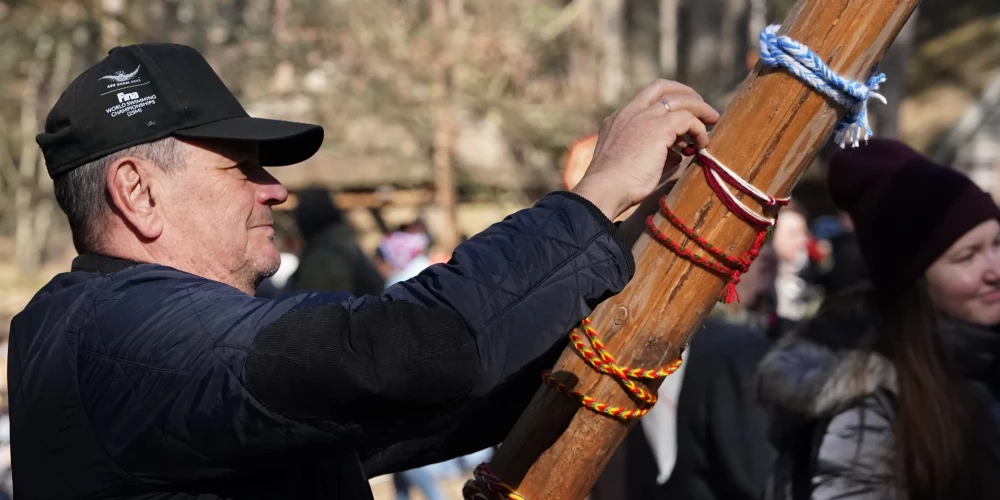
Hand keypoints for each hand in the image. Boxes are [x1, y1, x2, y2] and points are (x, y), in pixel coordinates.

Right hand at [571, 80, 719, 219]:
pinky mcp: (658, 128)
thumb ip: (655, 153)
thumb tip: (679, 153)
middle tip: (702, 108)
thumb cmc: (616, 186)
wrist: (604, 190)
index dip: (667, 102)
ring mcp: (643, 117)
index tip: (681, 115)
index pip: (646, 99)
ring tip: (712, 121)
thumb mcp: (633, 162)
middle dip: (686, 93)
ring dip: (700, 109)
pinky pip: (688, 119)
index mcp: (618, 120)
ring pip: (680, 99)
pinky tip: (702, 143)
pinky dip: (699, 129)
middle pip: (662, 87)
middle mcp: (630, 113)